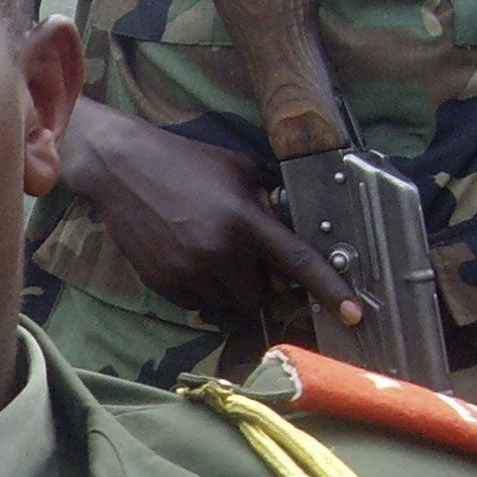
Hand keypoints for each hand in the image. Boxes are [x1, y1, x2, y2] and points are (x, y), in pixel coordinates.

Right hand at [58, 95, 360, 325]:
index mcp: (246, 219)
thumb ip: (267, 200)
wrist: (122, 168)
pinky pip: (196, 303)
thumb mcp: (238, 169)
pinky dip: (198, 289)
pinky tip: (185, 257)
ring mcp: (189, 270)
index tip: (354, 314)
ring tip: (208, 253)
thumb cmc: (184, 162)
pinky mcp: (164, 281)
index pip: (298, 261)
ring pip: (226, 305)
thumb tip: (288, 226)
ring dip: (226, 288)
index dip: (330, 290)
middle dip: (255, 283)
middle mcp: (220, 251)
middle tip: (240, 257)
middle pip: (258, 297)